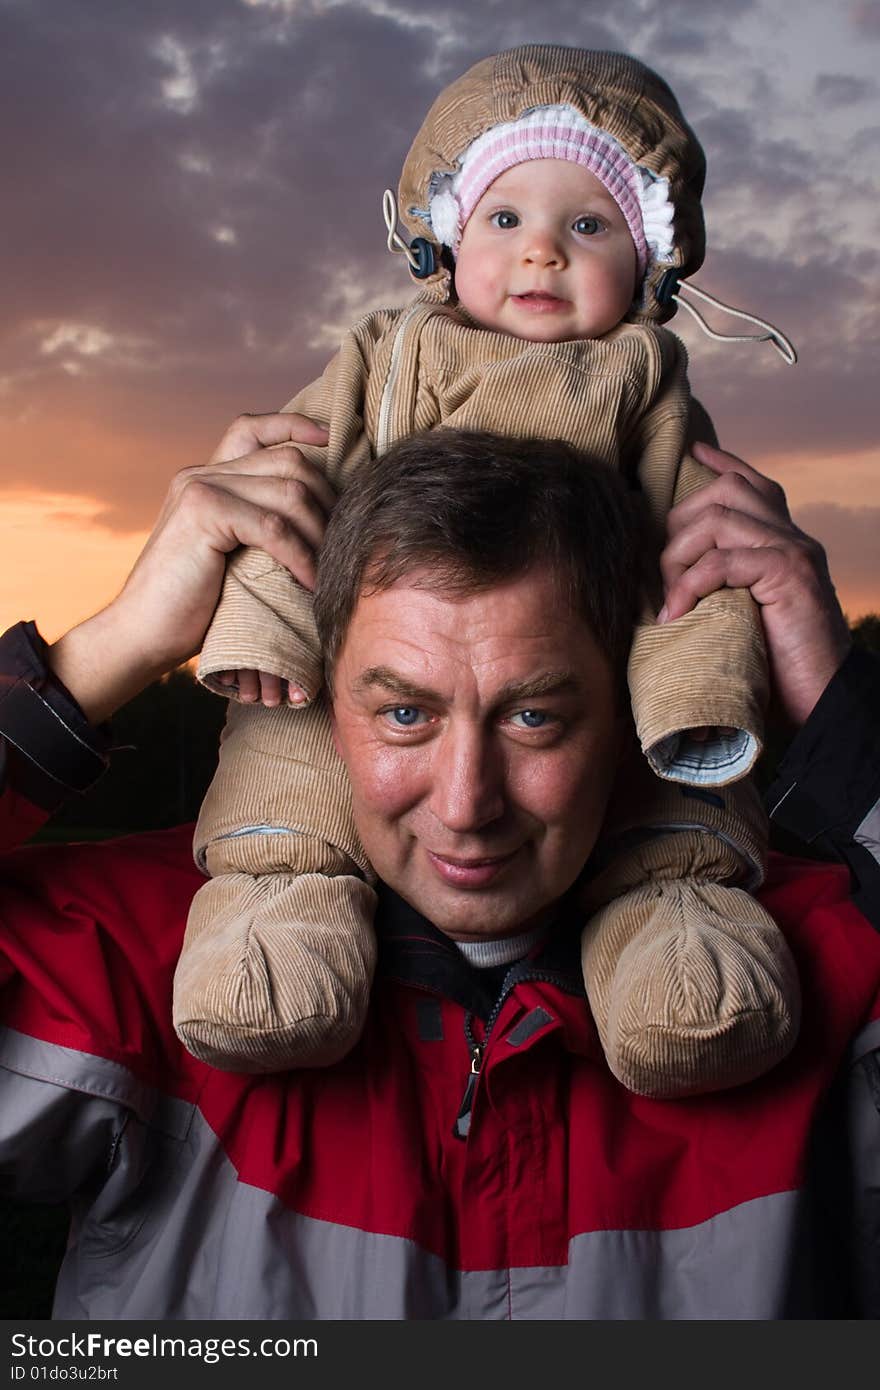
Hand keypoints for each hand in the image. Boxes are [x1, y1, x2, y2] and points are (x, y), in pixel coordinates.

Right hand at [49, 412, 331, 722]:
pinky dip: (301, 556)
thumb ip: (256, 527)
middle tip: (341, 542)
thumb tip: (318, 522)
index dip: (294, 426)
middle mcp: (201, 474)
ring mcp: (200, 489)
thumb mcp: (228, 556)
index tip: (329, 440)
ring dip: (320, 532)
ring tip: (329, 568)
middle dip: (326, 499)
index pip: (253, 428)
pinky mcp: (203, 514)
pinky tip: (310, 582)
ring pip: (289, 491)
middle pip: (288, 461)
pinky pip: (274, 527)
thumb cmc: (189, 607)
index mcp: (206, 478)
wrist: (141, 635)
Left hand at [659, 442, 851, 726]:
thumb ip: (726, 587)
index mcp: (787, 543)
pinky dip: (689, 584)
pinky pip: (722, 561)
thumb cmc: (781, 668)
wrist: (826, 700)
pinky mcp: (788, 576)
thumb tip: (674, 583)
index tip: (694, 453)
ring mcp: (793, 553)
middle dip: (679, 525)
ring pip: (717, 519)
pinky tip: (677, 612)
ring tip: (668, 599)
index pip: (755, 485)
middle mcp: (794, 539)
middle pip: (725, 492)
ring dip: (678, 557)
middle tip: (664, 576)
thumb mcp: (746, 615)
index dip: (722, 465)